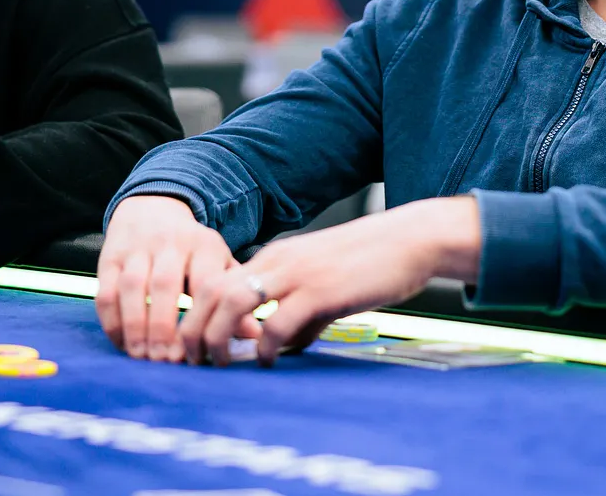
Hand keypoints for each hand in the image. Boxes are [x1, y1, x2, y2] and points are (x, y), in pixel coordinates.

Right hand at [95, 195, 246, 361]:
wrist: (152, 208)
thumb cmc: (193, 249)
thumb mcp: (218, 263)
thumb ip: (232, 297)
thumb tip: (255, 336)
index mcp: (205, 245)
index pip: (203, 283)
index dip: (200, 318)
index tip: (198, 350)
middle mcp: (171, 243)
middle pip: (165, 285)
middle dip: (164, 327)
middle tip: (166, 360)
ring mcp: (137, 248)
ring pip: (132, 287)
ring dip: (136, 326)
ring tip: (142, 356)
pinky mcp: (110, 256)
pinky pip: (106, 290)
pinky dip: (112, 320)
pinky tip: (121, 344)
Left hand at [182, 195, 480, 366]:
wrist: (412, 240)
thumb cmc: (373, 262)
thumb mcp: (327, 284)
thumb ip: (304, 314)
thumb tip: (288, 347)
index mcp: (276, 257)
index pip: (217, 282)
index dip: (197, 315)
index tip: (196, 347)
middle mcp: (278, 261)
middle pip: (212, 291)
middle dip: (194, 330)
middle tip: (194, 362)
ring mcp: (297, 274)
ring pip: (232, 302)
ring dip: (217, 338)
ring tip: (221, 365)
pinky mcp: (320, 290)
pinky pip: (276, 322)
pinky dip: (265, 347)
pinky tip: (271, 361)